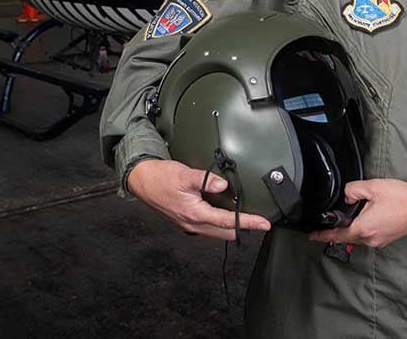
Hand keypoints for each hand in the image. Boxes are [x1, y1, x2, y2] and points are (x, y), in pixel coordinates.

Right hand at [126, 159, 271, 240]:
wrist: (142, 180)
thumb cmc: (161, 178)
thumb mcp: (184, 175)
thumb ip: (206, 180)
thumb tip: (223, 185)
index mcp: (195, 214)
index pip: (228, 222)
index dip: (248, 222)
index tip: (264, 223)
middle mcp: (193, 223)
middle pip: (225, 232)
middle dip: (243, 228)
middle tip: (259, 221)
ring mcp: (189, 223)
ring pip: (217, 231)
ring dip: (231, 226)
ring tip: (245, 216)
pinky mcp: (186, 220)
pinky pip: (209, 226)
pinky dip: (220, 222)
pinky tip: (224, 211)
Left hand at [307, 179, 406, 248]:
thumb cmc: (402, 198)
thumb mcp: (373, 187)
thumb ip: (353, 190)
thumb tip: (347, 197)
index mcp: (364, 228)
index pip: (337, 234)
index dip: (322, 235)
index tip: (312, 236)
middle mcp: (370, 239)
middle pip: (347, 237)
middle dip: (336, 231)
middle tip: (325, 226)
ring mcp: (380, 240)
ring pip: (358, 237)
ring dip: (350, 229)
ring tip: (345, 218)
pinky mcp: (387, 238)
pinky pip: (368, 236)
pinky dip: (361, 229)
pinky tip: (363, 218)